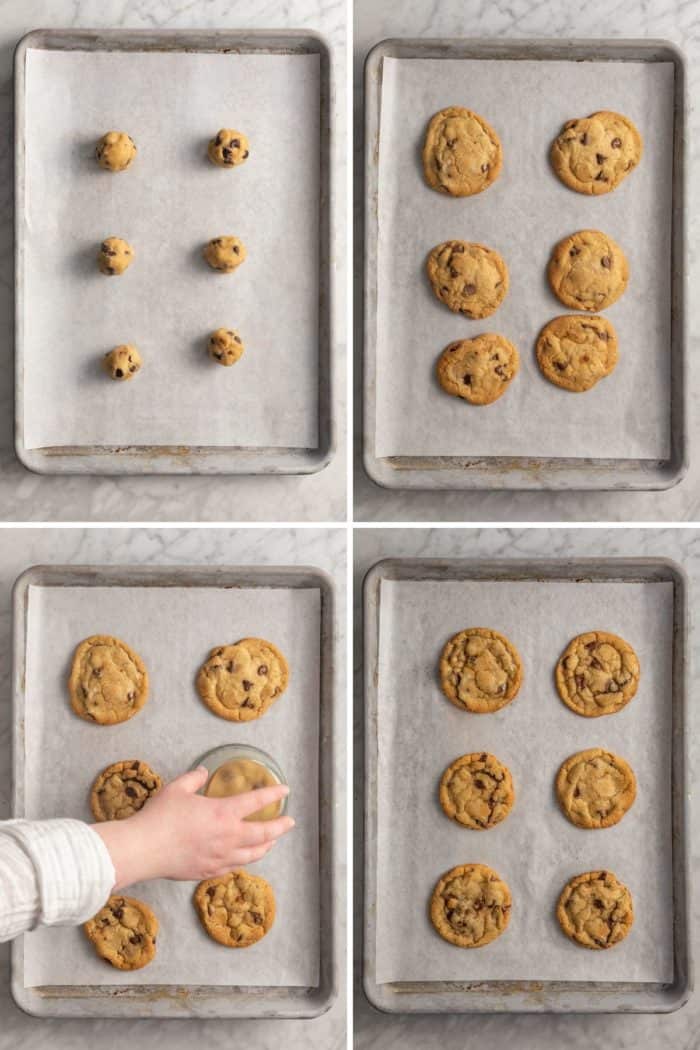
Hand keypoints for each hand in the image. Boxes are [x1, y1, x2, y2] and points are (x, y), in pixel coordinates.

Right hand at [93, 766, 293, 890]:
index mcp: (223, 813)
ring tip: (271, 842)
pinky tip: (243, 858)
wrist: (144, 849)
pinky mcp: (208, 871)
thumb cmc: (160, 817)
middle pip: (263, 834)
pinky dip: (244, 861)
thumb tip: (202, 772)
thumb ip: (193, 779)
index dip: (273, 794)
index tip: (285, 790)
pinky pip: (233, 867)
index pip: (256, 801)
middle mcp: (227, 837)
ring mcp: (220, 858)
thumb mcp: (177, 789)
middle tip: (289, 822)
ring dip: (266, 846)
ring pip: (252, 855)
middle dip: (280, 827)